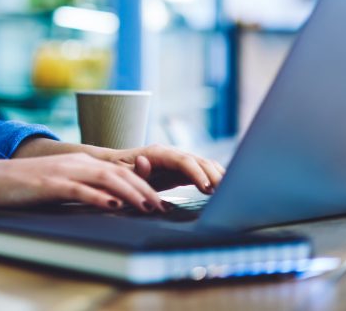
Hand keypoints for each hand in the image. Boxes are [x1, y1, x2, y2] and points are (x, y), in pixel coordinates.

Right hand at [0, 153, 167, 212]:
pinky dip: (98, 197)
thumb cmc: (27, 186)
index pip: (119, 171)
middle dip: (143, 189)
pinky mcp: (50, 183)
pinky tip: (112, 205)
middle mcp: (77, 162)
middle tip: (160, 206)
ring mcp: (64, 171)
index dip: (143, 185)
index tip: (158, 200)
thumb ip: (85, 189)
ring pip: (105, 178)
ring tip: (145, 206)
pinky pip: (79, 189)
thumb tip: (111, 203)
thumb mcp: (62, 184)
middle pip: (119, 172)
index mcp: (81, 161)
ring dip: (129, 193)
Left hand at [102, 144, 224, 192]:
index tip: (208, 188)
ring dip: (217, 175)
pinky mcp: (180, 168)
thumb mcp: (124, 174)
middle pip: (197, 161)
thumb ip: (136, 172)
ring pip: (202, 163)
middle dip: (213, 175)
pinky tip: (224, 187)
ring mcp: (177, 159)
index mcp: (158, 153)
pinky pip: (201, 169)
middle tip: (226, 192)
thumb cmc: (118, 172)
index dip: (198, 173)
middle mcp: (170, 153)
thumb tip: (144, 161)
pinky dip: (213, 176)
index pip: (183, 161)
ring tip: (230, 191)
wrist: (115, 166)